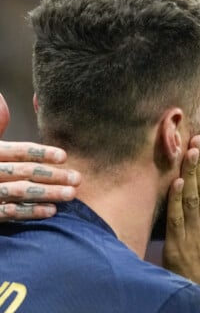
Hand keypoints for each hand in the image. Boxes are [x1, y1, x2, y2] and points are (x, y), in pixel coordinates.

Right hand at [0, 93, 80, 219]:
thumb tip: (2, 100)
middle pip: (22, 173)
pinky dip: (30, 212)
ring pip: (19, 192)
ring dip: (47, 193)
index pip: (16, 152)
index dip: (39, 153)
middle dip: (52, 175)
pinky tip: (52, 211)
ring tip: (71, 194)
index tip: (64, 156)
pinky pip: (8, 213)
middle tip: (78, 178)